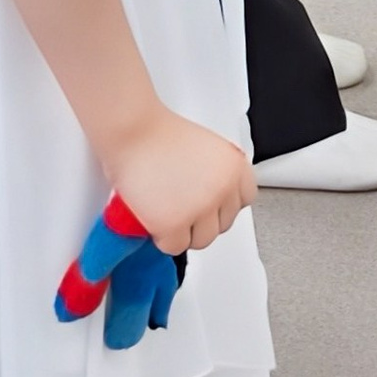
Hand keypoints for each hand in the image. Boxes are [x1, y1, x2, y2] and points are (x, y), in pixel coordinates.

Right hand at [108, 104, 254, 256]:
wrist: (131, 129)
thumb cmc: (157, 133)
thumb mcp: (205, 148)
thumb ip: (216, 174)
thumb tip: (213, 202)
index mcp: (235, 167)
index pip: (244, 200)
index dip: (223, 203)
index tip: (210, 202)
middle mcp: (223, 188)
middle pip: (223, 223)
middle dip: (202, 219)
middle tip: (181, 207)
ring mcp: (201, 208)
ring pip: (202, 240)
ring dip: (185, 232)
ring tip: (167, 213)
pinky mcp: (175, 224)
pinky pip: (175, 247)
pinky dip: (163, 238)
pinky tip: (154, 218)